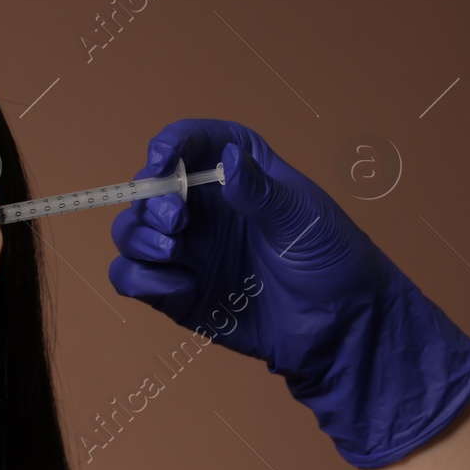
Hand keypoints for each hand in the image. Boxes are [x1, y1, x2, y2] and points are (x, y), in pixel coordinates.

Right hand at [107, 117, 469, 467]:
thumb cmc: (331, 261)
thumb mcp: (302, 217)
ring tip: (173, 250)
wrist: (338, 326)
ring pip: (131, 232)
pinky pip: (132, 278)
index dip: (171, 145)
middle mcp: (204, 208)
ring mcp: (187, 250)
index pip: (193, 143)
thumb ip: (259, 192)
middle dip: (151, 200)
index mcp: (238, 174)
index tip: (162, 160)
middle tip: (176, 221)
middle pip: (149, 188)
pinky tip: (180, 287)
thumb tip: (227, 162)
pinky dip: (141, 279)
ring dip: (139, 238)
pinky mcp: (175, 291)